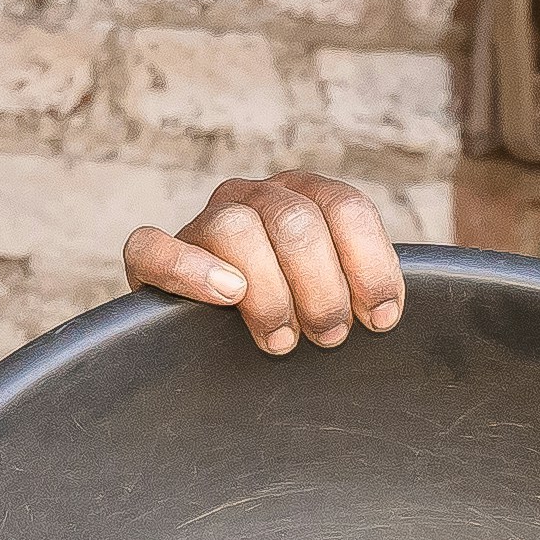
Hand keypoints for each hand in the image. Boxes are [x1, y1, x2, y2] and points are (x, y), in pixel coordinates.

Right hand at [129, 172, 406, 353]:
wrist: (220, 343)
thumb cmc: (297, 323)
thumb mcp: (338, 297)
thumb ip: (362, 288)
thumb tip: (387, 314)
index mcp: (308, 197)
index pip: (347, 208)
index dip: (370, 266)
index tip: (379, 320)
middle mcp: (257, 196)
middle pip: (297, 222)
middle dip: (322, 290)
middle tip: (328, 337)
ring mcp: (204, 220)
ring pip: (237, 230)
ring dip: (269, 294)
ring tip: (282, 339)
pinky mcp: (152, 256)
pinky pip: (155, 247)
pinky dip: (190, 271)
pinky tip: (226, 298)